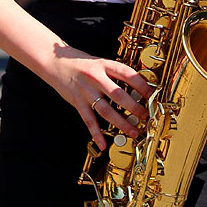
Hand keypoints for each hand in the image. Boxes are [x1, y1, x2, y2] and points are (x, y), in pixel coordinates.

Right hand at [38, 44, 152, 149]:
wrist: (54, 61)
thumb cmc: (79, 62)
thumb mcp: (99, 62)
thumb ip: (114, 73)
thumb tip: (135, 87)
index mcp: (104, 64)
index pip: (127, 74)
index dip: (141, 84)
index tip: (152, 94)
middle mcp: (96, 78)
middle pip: (119, 95)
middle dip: (135, 107)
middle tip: (146, 116)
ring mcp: (86, 91)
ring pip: (106, 111)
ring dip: (122, 123)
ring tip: (134, 132)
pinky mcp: (77, 102)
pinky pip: (89, 121)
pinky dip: (96, 134)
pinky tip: (103, 144)